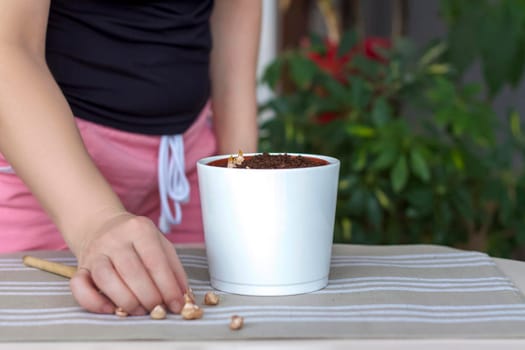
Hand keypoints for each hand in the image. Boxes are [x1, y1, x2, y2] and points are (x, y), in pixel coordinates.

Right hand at [69, 213, 187, 314]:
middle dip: (149, 296)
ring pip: (106, 279)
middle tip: (158, 309)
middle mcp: (114, 239)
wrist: (102, 226)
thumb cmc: (136, 240)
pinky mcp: (80, 267)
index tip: (176, 304)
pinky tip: (111, 309)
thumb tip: (183, 295)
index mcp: (139, 229)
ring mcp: (95, 253)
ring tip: (140, 310)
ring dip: (126, 301)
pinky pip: (79, 287)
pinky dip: (94, 302)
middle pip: (131, 271)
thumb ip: (173, 268)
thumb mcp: (160, 243)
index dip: (167, 286)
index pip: (155, 261)